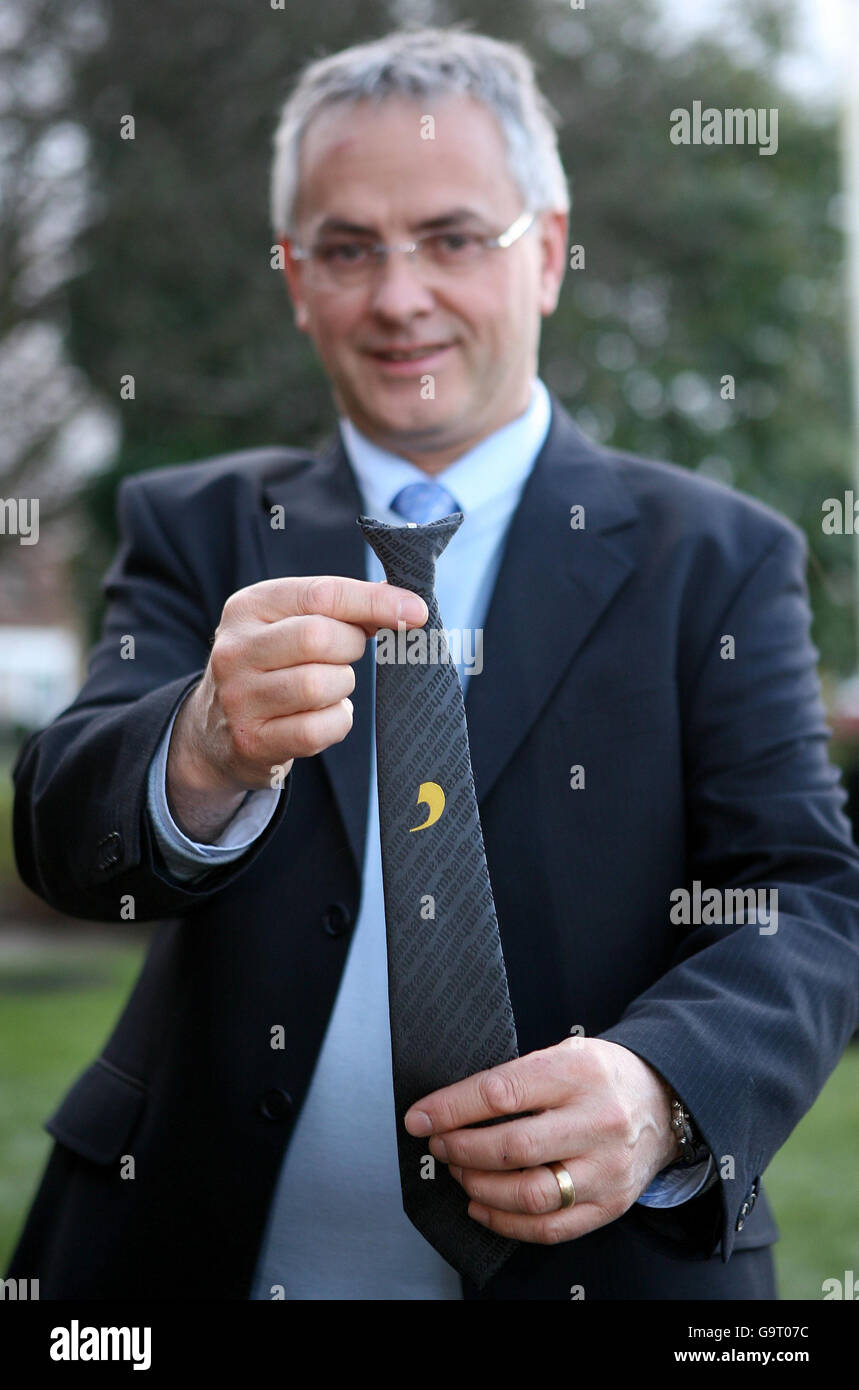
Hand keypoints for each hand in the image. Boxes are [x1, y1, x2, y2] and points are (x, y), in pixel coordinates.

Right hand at [166, 575, 426, 838]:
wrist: (214, 730)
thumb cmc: (273, 665)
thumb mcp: (290, 623)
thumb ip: (341, 609)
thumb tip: (406, 604)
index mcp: (248, 607)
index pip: (321, 594)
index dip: (375, 601)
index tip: (416, 611)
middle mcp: (235, 649)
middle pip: (320, 637)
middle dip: (350, 648)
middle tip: (345, 656)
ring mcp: (239, 698)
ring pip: (320, 685)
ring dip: (341, 687)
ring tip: (328, 687)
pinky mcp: (252, 741)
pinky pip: (318, 729)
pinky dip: (336, 722)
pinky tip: (324, 716)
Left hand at [404, 1038, 681, 1244]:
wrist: (664, 1101)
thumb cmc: (603, 1076)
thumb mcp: (565, 1053)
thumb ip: (517, 1078)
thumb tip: (452, 1107)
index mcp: (578, 1073)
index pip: (501, 1093)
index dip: (451, 1108)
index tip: (419, 1118)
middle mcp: (597, 1122)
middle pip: (511, 1147)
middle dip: (460, 1150)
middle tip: (439, 1145)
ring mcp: (605, 1169)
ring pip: (528, 1193)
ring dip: (479, 1187)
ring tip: (460, 1173)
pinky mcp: (609, 1204)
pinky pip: (549, 1227)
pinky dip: (505, 1222)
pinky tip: (482, 1205)